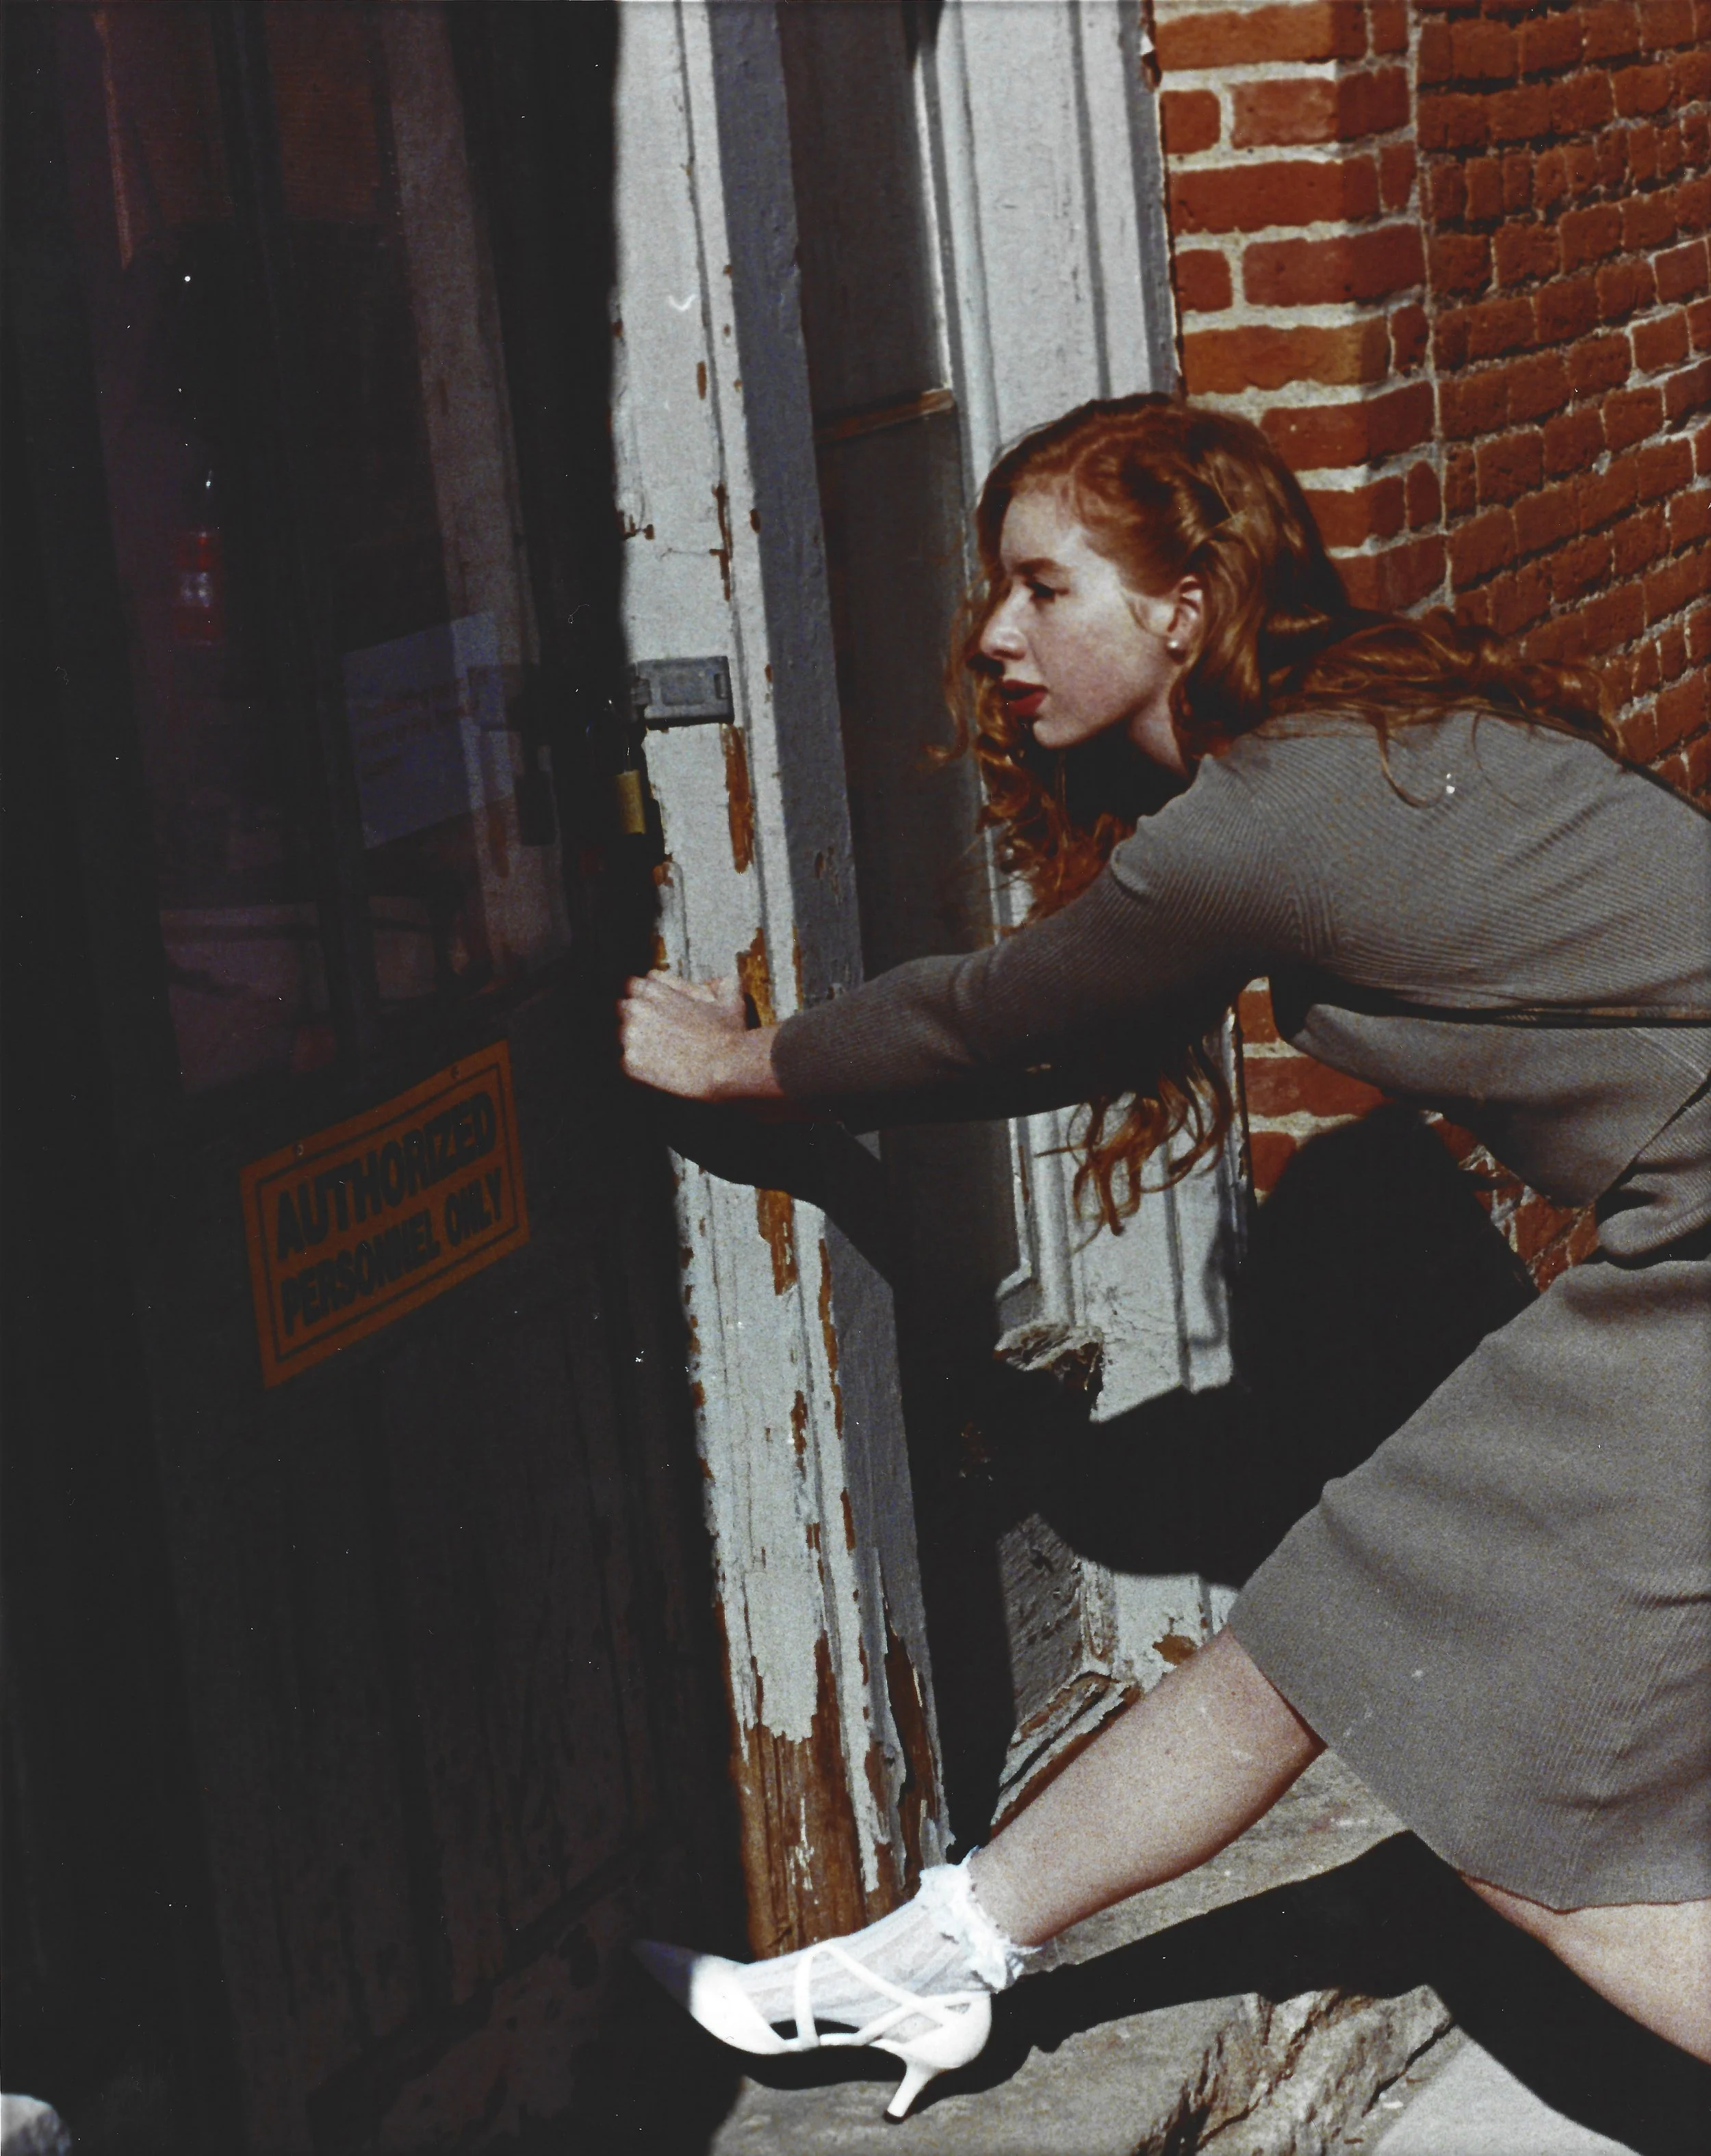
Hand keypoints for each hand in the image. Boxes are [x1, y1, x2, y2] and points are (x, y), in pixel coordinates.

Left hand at [618, 972, 782, 1100]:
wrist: (725, 1067)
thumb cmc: (728, 1033)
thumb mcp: (730, 1001)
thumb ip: (723, 983)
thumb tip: (722, 980)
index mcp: (655, 990)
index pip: (631, 986)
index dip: (644, 997)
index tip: (654, 1009)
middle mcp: (638, 1009)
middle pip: (622, 1008)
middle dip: (636, 1018)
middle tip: (655, 1032)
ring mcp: (632, 1036)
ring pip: (621, 1035)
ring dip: (634, 1041)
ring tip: (656, 1052)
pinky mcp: (631, 1061)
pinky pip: (624, 1061)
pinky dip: (637, 1064)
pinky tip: (656, 1068)